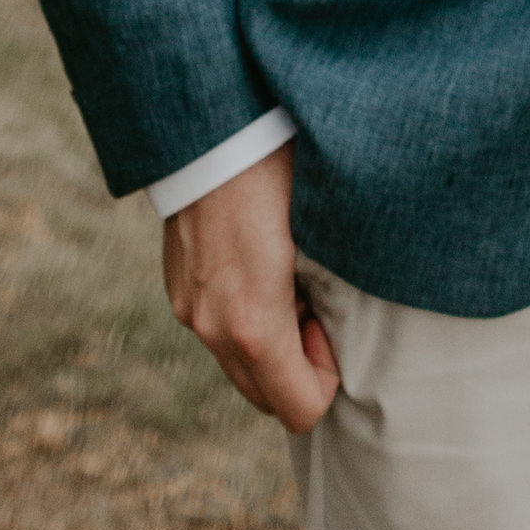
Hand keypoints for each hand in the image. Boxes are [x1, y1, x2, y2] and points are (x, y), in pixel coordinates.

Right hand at [161, 146, 340, 427]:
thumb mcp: (323, 224)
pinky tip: (258, 262)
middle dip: (297, 365)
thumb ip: (334, 287)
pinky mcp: (177, 286)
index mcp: (252, 321)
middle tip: (314, 301)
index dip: (328, 377)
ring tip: (288, 277)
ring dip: (270, 342)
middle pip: (265, 398)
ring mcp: (189, 307)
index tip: (329, 322)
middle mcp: (212, 326)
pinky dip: (242, 317)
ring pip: (238, 365)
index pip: (301, 410)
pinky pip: (216, 329)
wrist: (208, 120)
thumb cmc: (277, 165)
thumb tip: (352, 316)